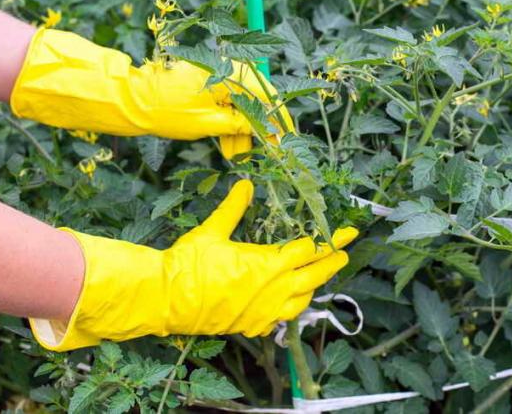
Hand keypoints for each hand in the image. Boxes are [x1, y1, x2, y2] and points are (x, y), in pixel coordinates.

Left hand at [11, 29, 292, 157]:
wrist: (131, 102)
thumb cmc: (167, 112)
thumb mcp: (209, 124)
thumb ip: (242, 124)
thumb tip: (269, 130)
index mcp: (228, 77)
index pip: (266, 95)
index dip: (279, 118)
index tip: (287, 137)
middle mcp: (225, 71)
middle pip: (256, 99)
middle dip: (259, 127)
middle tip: (263, 151)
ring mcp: (215, 77)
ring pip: (241, 104)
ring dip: (242, 129)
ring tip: (236, 154)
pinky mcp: (206, 84)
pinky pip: (227, 104)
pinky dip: (229, 123)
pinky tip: (228, 145)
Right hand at [29, 180, 356, 351]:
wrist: (166, 301)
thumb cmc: (188, 265)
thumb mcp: (212, 232)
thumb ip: (233, 208)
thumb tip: (246, 185)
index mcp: (268, 265)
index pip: (309, 250)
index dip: (328, 240)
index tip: (345, 233)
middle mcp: (274, 290)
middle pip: (315, 276)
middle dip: (331, 263)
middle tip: (344, 253)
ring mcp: (265, 312)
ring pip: (302, 301)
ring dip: (313, 287)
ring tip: (318, 277)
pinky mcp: (253, 326)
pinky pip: (282, 319)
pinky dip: (290, 308)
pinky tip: (289, 301)